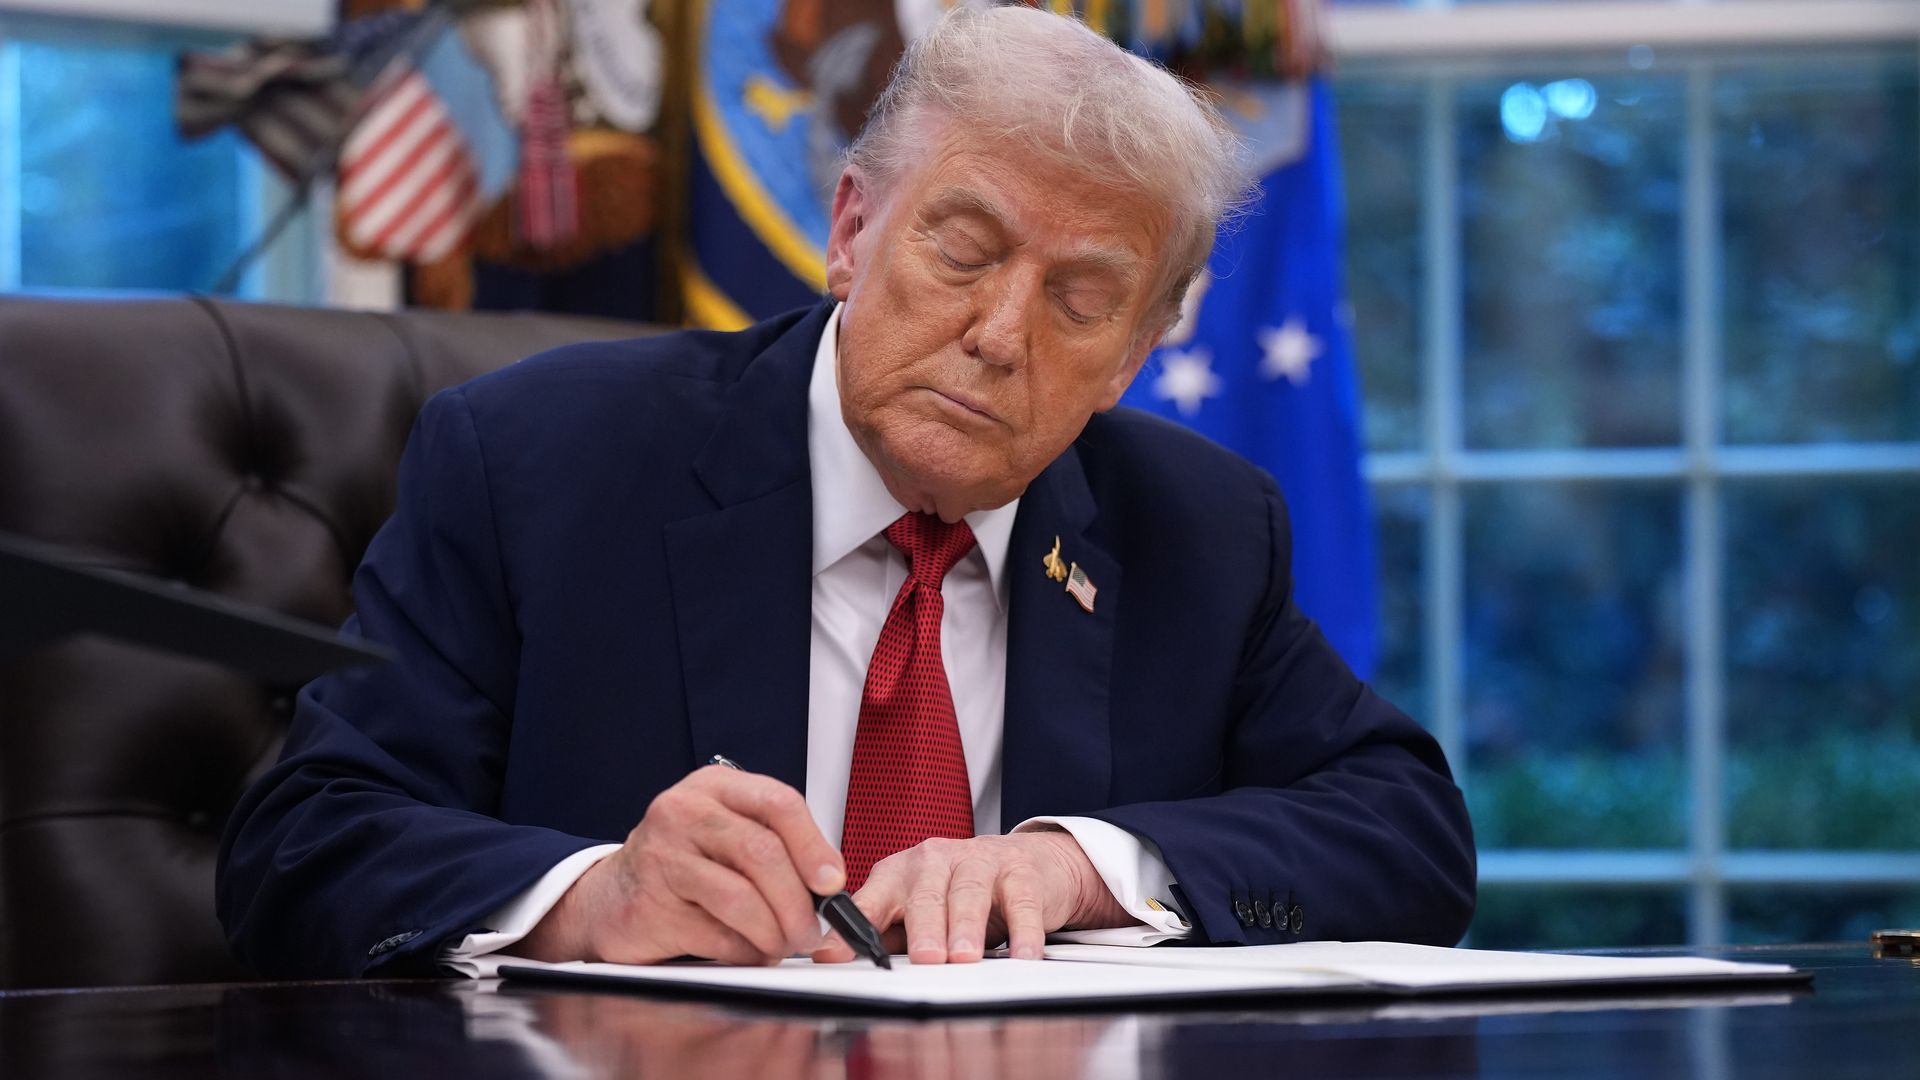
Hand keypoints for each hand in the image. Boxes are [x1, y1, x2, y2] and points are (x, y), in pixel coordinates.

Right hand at [518, 765, 844, 965]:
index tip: (832, 882)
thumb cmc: (680, 864)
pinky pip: (718, 936)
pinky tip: (747, 950)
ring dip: (774, 932)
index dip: (813, 846)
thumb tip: (830, 886)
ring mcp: (662, 857)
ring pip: (741, 898)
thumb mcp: (727, 834)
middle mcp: (684, 811)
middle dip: (798, 902)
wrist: (609, 896)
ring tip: (782, 944)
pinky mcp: (651, 906)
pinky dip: (745, 951)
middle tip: (812, 930)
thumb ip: (776, 847)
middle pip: (762, 853)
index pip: (779, 803)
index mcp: (715, 786)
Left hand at [812, 827, 1130, 964]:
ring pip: (969, 891)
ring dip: (967, 926)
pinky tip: (1022, 954)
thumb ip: (883, 934)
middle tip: (924, 957)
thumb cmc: (959, 892)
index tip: (835, 954)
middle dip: (924, 926)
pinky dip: (1023, 930)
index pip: (871, 899)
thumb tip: (836, 960)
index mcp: (899, 873)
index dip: (853, 926)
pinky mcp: (1019, 870)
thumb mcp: (917, 911)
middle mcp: (935, 860)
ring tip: (964, 957)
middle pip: (925, 893)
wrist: (1027, 862)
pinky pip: (1021, 900)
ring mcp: (979, 860)